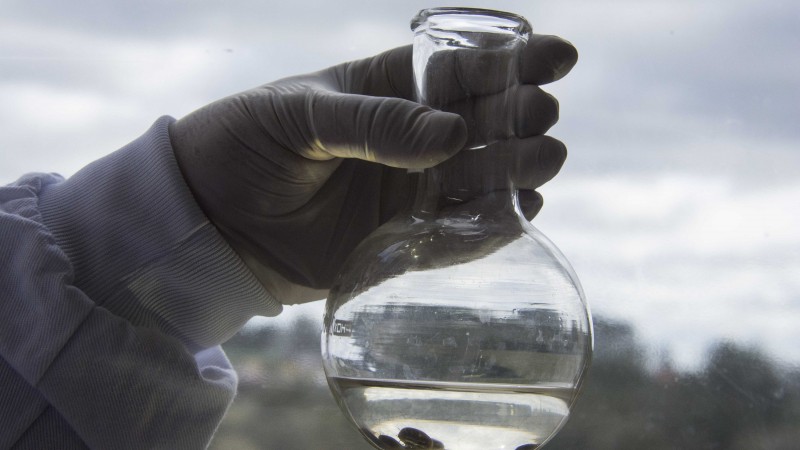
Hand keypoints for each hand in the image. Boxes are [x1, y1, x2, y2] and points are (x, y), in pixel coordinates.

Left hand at [169, 35, 576, 302]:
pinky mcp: (404, 238)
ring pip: (485, 177)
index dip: (515, 60)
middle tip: (538, 116)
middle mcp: (411, 137)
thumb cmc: (244, 144)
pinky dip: (493, 225)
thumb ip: (374, 123)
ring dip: (521, 168)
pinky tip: (521, 212)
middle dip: (523, 115)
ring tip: (541, 162)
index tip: (558, 58)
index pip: (464, 68)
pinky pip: (461, 232)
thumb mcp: (301, 115)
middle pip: (488, 122)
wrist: (209, 219)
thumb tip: (454, 135)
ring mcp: (412, 188)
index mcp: (388, 87)